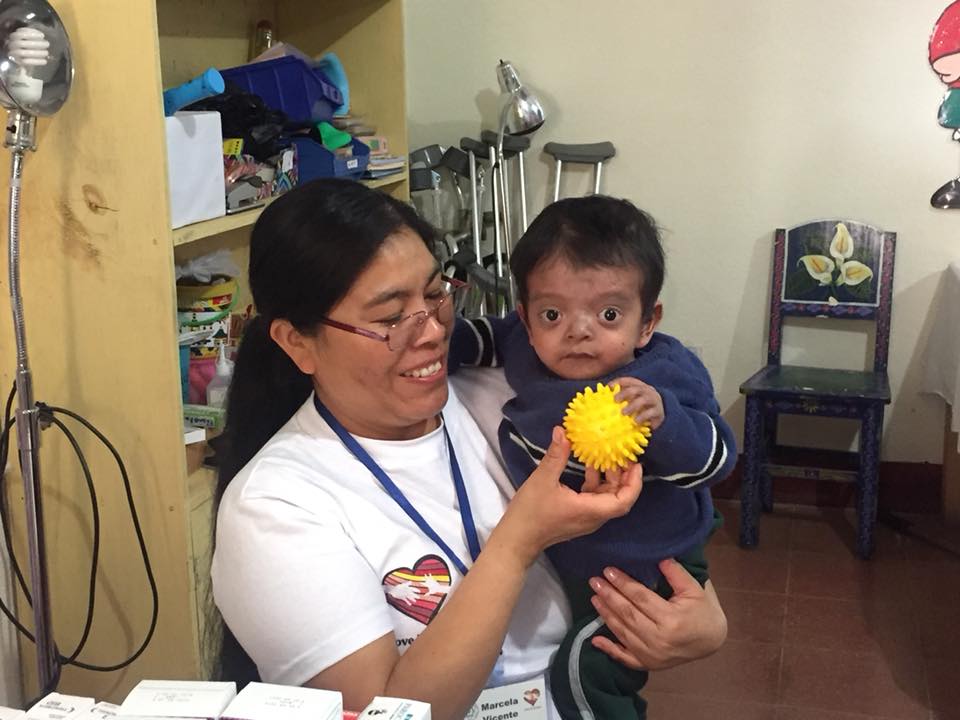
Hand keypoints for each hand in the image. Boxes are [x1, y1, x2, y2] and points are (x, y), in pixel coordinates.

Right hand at [493, 427, 642, 567]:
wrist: (517, 539)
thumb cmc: (530, 512)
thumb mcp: (542, 479)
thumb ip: (556, 455)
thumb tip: (562, 431)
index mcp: (590, 510)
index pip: (624, 501)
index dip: (634, 483)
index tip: (635, 463)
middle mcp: (593, 517)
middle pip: (619, 498)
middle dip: (624, 476)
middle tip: (621, 454)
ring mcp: (586, 519)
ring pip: (607, 498)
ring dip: (609, 478)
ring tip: (605, 456)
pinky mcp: (578, 517)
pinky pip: (594, 499)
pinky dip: (596, 483)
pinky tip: (588, 467)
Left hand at [588, 559, 726, 670]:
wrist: (713, 640)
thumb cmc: (704, 611)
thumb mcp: (695, 588)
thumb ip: (676, 573)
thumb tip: (658, 556)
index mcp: (672, 619)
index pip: (640, 598)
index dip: (623, 583)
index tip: (608, 570)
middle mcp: (659, 639)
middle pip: (628, 614)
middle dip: (609, 596)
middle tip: (594, 581)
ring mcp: (653, 655)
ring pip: (623, 632)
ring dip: (606, 615)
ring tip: (594, 597)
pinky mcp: (649, 664)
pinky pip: (625, 658)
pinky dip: (609, 650)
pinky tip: (595, 640)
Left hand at [613, 377, 663, 430]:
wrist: (658, 416)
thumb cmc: (640, 407)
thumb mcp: (631, 400)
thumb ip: (620, 398)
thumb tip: (602, 398)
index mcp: (640, 386)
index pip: (630, 381)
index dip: (619, 382)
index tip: (609, 387)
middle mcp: (648, 391)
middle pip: (636, 389)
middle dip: (625, 393)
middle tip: (615, 400)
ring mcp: (655, 401)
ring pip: (644, 400)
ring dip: (633, 405)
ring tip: (623, 413)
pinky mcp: (659, 412)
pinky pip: (651, 412)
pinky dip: (642, 417)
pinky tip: (635, 422)